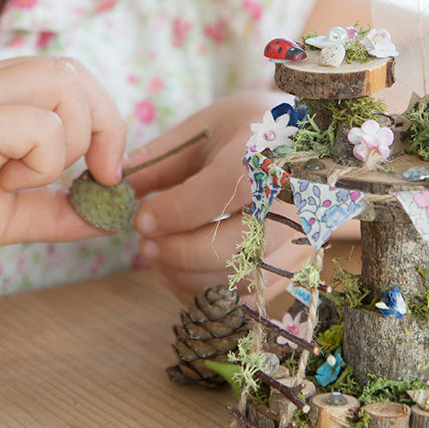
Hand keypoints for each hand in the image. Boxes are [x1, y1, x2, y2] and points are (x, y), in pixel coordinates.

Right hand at [0, 57, 125, 279]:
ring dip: (67, 145)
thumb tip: (107, 217)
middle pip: (72, 71)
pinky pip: (38, 125)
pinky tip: (2, 186)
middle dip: (104, 125)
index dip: (102, 119)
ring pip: (63, 86)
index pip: (66, 76)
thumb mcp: (4, 214)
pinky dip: (40, 162)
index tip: (103, 173)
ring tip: (23, 182)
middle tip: (95, 176)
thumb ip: (53, 209)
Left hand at [128, 92, 312, 302]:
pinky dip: (207, 293)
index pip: (224, 190)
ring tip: (156, 256)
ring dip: (187, 277)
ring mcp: (301, 238)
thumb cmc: (250, 131)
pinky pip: (250, 297)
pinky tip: (178, 274)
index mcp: (269, 153)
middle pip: (236, 245)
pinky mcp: (297, 266)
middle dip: (179, 252)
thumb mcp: (205, 130)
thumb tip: (116, 186)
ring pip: (242, 278)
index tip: (140, 218)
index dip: (177, 211)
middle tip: (144, 244)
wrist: (311, 146)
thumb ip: (161, 160)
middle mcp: (294, 200)